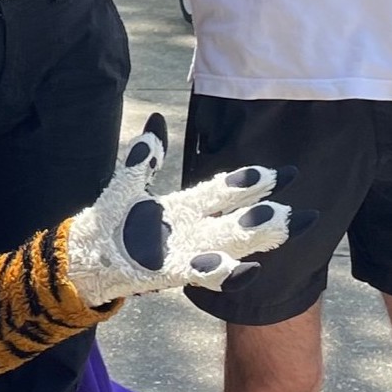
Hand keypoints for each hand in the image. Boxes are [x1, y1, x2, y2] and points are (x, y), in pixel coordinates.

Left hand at [63, 114, 311, 303]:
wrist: (88, 252)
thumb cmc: (112, 220)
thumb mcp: (129, 183)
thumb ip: (145, 155)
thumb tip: (156, 118)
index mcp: (187, 208)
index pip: (227, 191)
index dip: (254, 182)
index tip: (286, 173)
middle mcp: (192, 231)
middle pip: (239, 222)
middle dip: (270, 217)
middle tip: (304, 212)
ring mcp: (184, 253)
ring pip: (228, 245)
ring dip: (253, 238)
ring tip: (276, 224)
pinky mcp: (169, 272)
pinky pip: (201, 273)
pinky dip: (222, 272)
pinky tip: (241, 267)